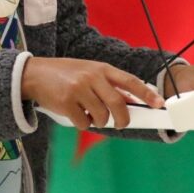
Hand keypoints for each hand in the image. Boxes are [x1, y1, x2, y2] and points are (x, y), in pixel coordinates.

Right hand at [21, 57, 164, 129]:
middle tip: (120, 124)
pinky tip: (74, 114)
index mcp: (101, 68)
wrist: (34, 74)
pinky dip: (83, 124)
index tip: (158, 103)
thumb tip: (128, 103)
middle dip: (123, 119)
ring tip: (89, 114)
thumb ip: (106, 85)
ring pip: (101, 116)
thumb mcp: (88, 72)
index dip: (146, 93)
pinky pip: (84, 123)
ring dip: (98, 121)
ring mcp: (79, 89)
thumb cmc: (65, 75)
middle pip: (118, 104)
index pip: (129, 81)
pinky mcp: (66, 102)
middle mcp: (92, 77)